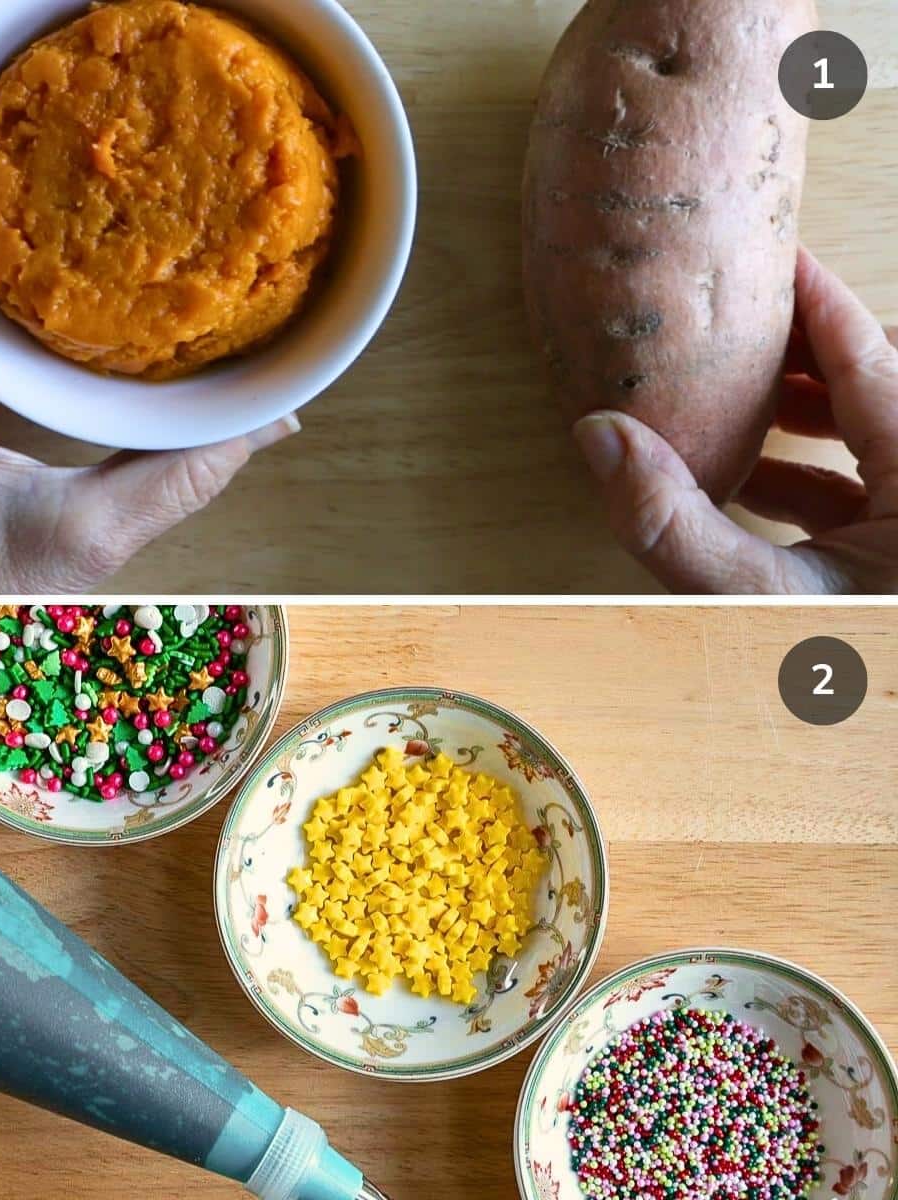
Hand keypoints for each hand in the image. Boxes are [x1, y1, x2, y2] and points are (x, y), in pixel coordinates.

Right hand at [572, 246, 897, 593]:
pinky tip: (752, 489)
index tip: (773, 254)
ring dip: (805, 419)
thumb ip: (681, 526)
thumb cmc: (857, 686)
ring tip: (731, 408)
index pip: (870, 352)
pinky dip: (812, 477)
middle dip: (803, 357)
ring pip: (875, 435)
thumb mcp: (762, 597)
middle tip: (734, 335)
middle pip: (878, 382)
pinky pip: (869, 488)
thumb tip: (603, 439)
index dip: (815, 297)